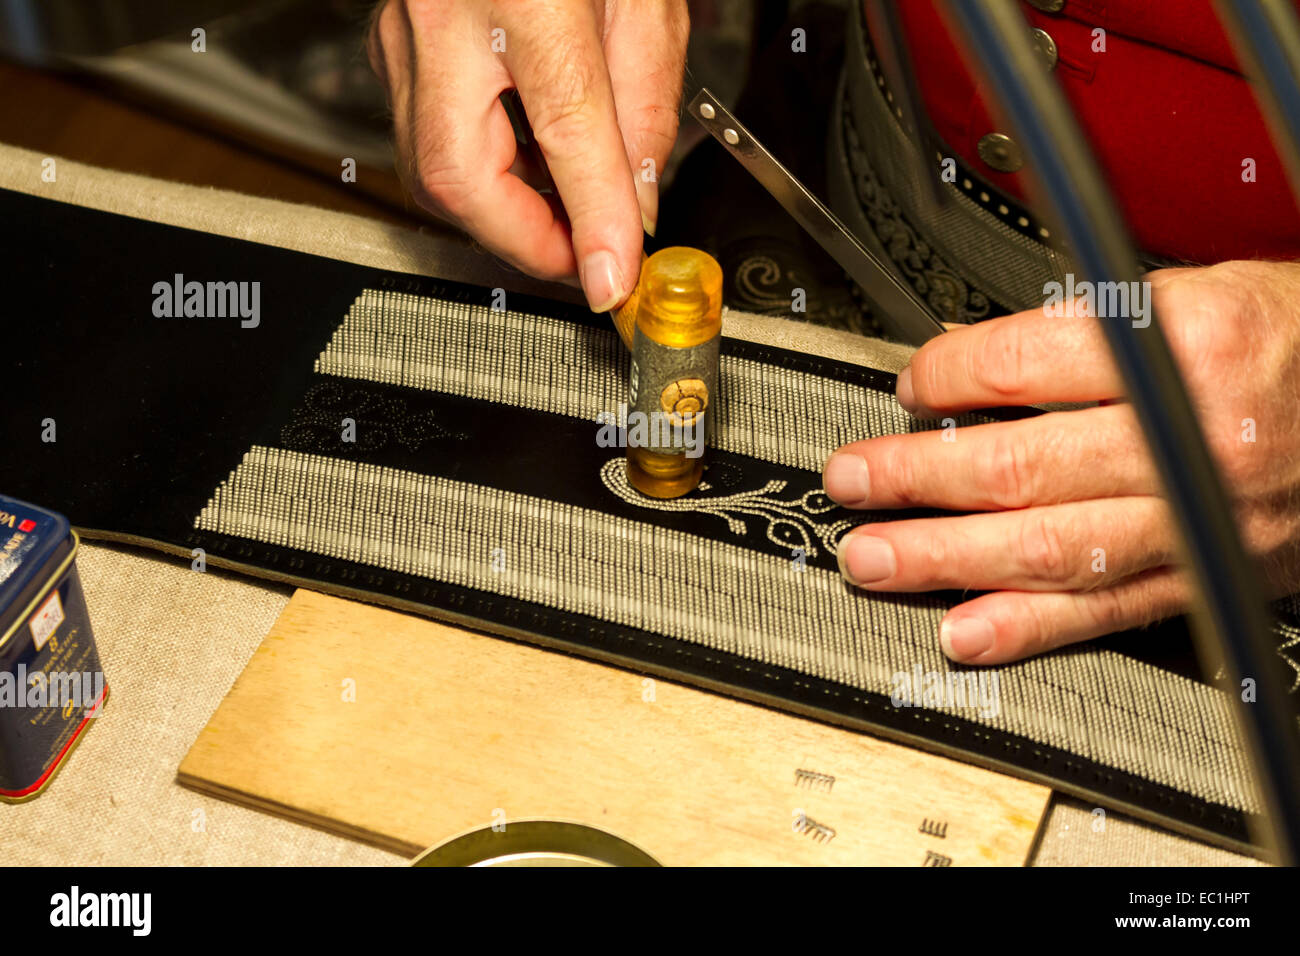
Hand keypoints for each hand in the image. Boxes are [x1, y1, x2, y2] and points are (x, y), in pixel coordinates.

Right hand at [367, 0, 688, 309]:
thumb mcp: (643, 0)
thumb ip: (645, 106)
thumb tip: (636, 201)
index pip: (565, 127)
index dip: (592, 219)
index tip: (613, 277)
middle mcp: (444, 11)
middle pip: (458, 175)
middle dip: (526, 238)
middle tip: (585, 252)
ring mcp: (402, 30)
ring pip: (432, 170)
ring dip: (506, 213)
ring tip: (567, 209)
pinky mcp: (392, 45)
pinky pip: (428, 139)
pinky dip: (484, 175)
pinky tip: (529, 166)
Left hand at [822, 260, 1299, 664]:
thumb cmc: (1291, 344)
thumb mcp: (1198, 296)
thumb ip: (1084, 329)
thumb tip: (974, 351)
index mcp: (1184, 347)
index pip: (1027, 363)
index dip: (948, 376)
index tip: (910, 384)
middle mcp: (1189, 439)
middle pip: (1019, 465)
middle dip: (915, 476)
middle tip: (851, 479)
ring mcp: (1198, 518)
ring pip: (1047, 546)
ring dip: (945, 557)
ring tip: (873, 557)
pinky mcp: (1205, 575)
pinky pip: (1105, 610)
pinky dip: (1027, 627)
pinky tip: (962, 630)